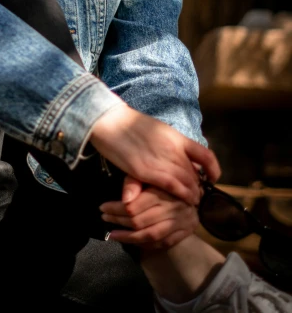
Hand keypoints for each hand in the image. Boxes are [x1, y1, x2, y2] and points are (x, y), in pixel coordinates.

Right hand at [89, 102, 219, 205]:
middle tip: (197, 195)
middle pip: (194, 173)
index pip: (205, 155)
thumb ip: (169, 145)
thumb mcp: (156, 130)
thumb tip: (180, 157)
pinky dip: (182, 195)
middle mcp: (173, 149)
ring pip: (187, 182)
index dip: (213, 169)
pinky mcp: (146, 171)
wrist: (109, 120)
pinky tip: (185, 200)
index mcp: (176, 137)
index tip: (212, 178)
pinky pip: (172, 187)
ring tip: (192, 201)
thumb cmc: (129, 124)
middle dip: (198, 186)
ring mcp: (161, 161)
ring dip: (192, 194)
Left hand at [99, 175, 198, 249]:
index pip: (134, 207)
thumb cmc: (164, 178)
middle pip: (140, 221)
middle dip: (118, 221)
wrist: (194, 187)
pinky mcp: (185, 232)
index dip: (115, 209)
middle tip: (105, 218)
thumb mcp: (147, 173)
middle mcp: (173, 208)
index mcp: (163, 191)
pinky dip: (144, 244)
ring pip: (150, 235)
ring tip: (112, 234)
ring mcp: (181, 222)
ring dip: (128, 237)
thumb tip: (123, 200)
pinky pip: (161, 243)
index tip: (103, 208)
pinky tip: (131, 240)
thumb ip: (134, 183)